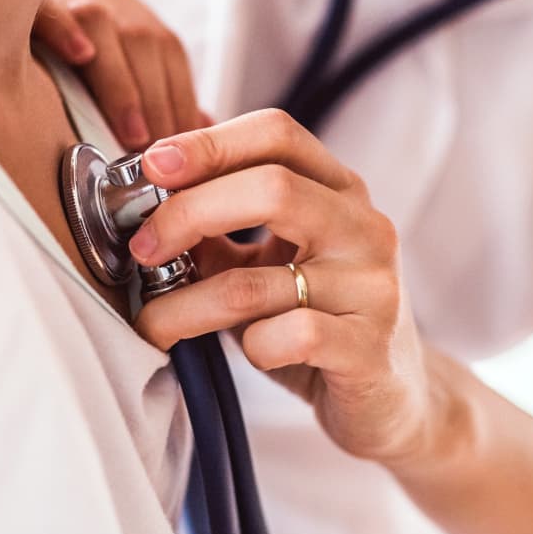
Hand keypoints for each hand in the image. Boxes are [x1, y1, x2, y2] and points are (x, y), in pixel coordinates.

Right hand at [34, 0, 206, 148]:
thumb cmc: (45, 36)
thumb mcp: (102, 52)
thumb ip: (149, 87)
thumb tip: (197, 126)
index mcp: (119, 2)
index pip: (166, 49)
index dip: (180, 98)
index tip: (183, 147)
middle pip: (140, 38)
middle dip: (156, 101)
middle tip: (160, 153)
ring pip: (99, 22)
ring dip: (122, 84)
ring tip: (132, 134)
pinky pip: (42, 1)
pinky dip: (64, 28)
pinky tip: (79, 55)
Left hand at [129, 110, 446, 464]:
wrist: (391, 400)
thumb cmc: (314, 322)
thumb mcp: (263, 265)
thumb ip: (214, 228)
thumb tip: (141, 188)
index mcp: (338, 191)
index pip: (276, 133)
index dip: (208, 143)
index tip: (151, 167)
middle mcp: (364, 228)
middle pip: (272, 189)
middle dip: (188, 213)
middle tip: (142, 248)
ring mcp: (373, 287)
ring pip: (258, 281)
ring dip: (186, 304)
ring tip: (153, 323)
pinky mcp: (369, 348)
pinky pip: (291, 336)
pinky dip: (253, 346)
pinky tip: (252, 353)